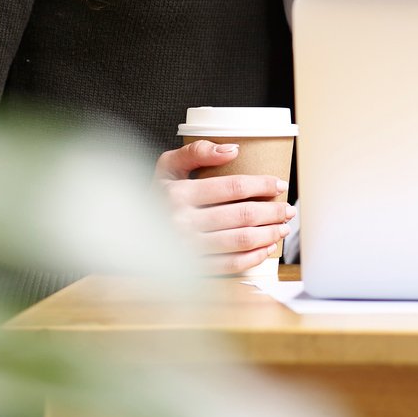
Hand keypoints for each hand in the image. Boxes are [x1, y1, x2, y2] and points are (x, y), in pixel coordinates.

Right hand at [155, 141, 293, 274]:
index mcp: (177, 193)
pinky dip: (254, 257)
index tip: (279, 185)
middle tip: (288, 209)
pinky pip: (230, 264)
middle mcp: (182, 221)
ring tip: (282, 227)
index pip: (232, 187)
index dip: (262, 185)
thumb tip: (234, 149)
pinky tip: (266, 248)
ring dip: (268, 234)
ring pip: (241, 240)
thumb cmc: (155, 196)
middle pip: (243, 215)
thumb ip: (196, 151)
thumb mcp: (166, 166)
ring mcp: (187, 247)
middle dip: (273, 211)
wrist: (129, 233)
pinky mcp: (191, 267)